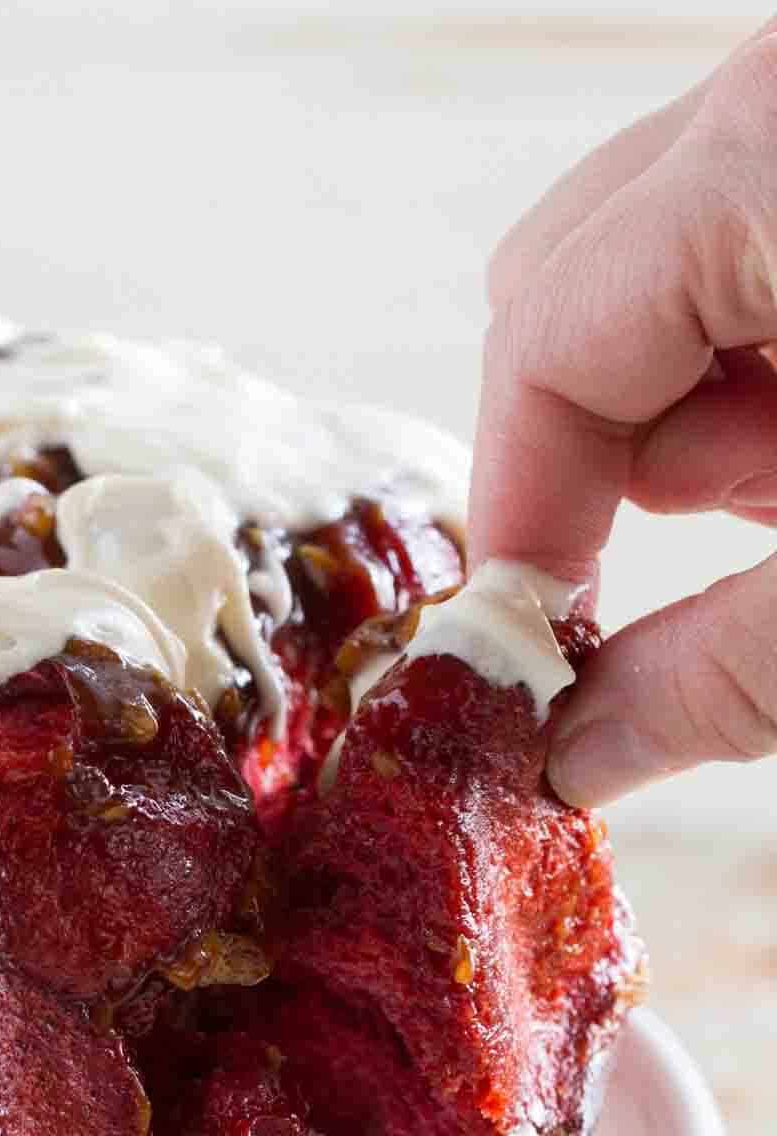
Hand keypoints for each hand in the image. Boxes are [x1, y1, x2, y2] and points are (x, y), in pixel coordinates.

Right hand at [472, 19, 776, 805]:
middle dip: (612, 460)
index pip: (551, 334)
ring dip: (708, 419)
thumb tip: (571, 759)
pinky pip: (751, 233)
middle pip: (576, 280)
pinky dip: (772, 354)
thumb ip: (724, 677)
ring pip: (665, 260)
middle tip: (709, 571)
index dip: (525, 519)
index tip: (537, 653)